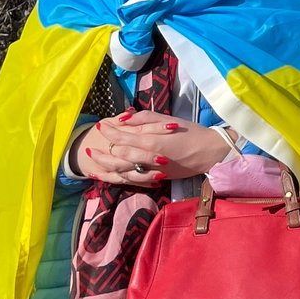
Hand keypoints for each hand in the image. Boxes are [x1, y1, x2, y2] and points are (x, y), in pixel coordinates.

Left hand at [80, 111, 230, 184]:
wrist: (209, 152)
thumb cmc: (190, 132)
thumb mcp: (167, 119)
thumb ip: (144, 119)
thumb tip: (123, 118)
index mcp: (150, 140)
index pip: (122, 136)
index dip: (109, 131)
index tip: (101, 125)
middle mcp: (147, 157)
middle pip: (117, 155)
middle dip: (102, 151)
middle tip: (89, 148)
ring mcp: (151, 170)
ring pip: (121, 170)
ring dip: (105, 167)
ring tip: (93, 164)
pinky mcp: (156, 178)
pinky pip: (132, 179)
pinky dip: (118, 178)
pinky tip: (109, 176)